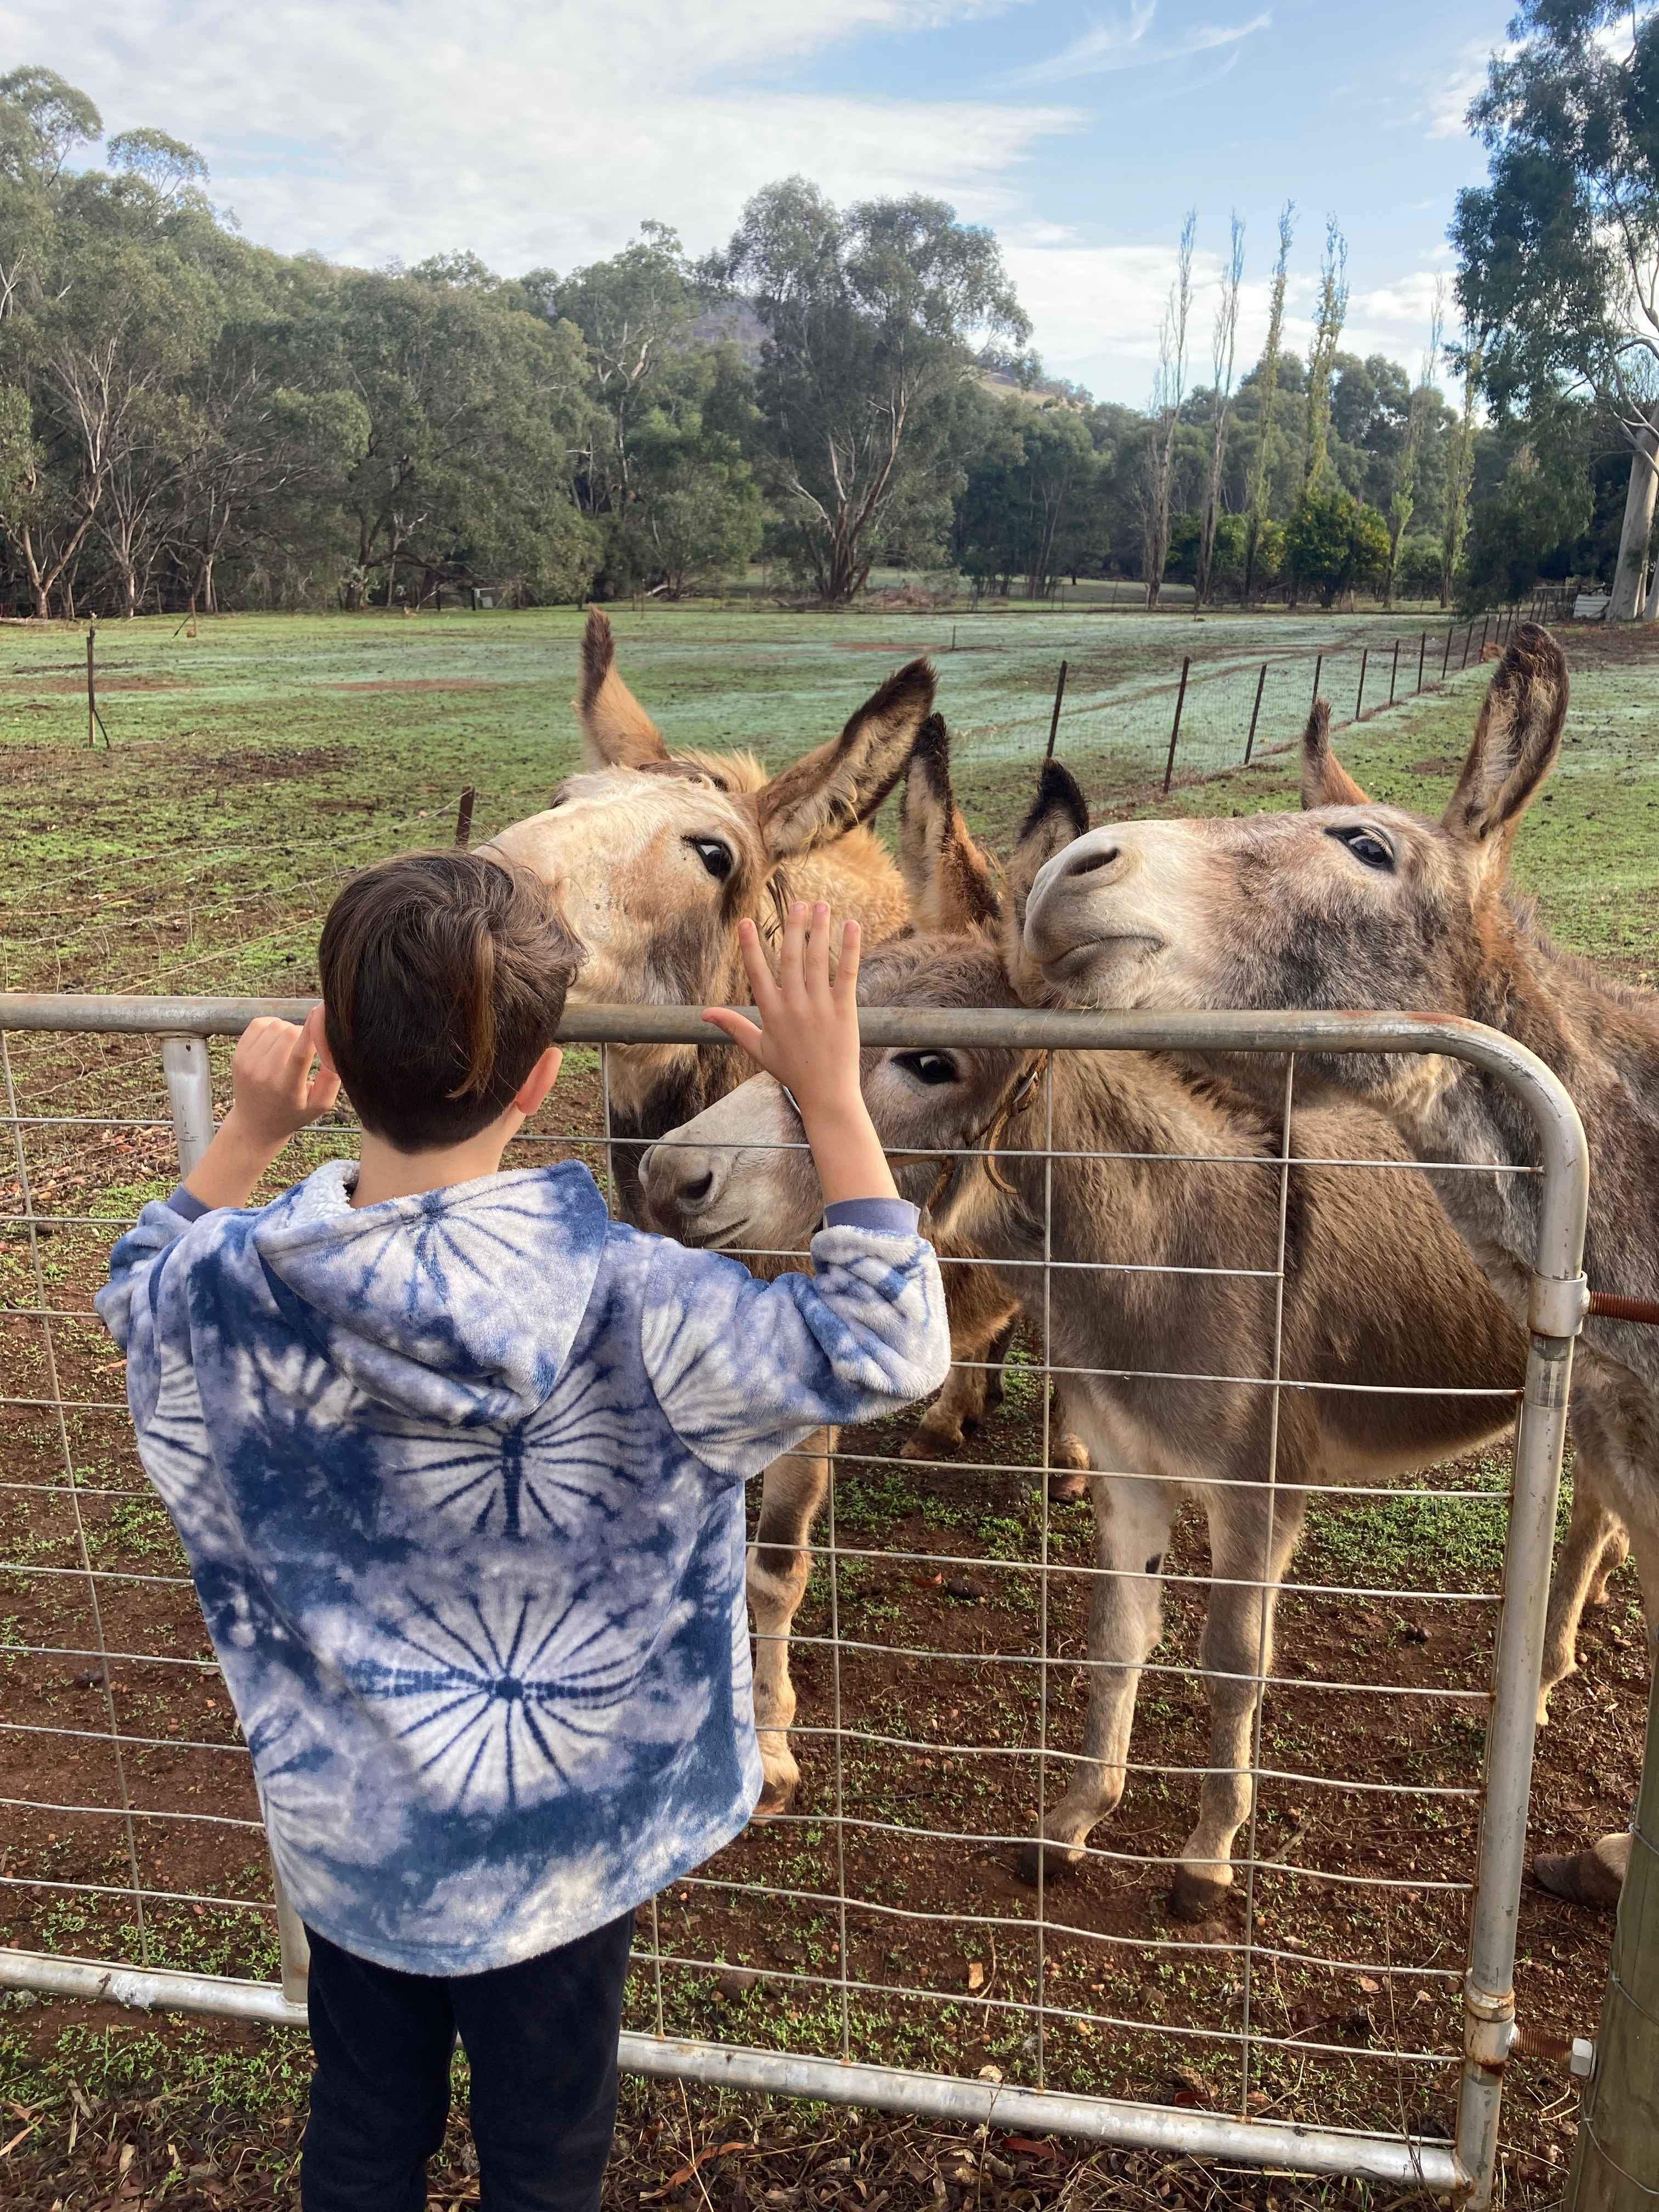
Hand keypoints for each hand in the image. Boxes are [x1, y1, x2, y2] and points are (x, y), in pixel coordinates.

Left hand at [184, 1007, 340, 1211]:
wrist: (255, 1124)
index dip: (312, 1028)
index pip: (300, 1053)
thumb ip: (332, 1078)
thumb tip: (336, 1046)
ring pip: (276, 1025)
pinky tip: (277, 1040)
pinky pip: (259, 1023)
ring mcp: (248, 1063)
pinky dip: (273, 1025)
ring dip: (289, 1029)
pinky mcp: (238, 1054)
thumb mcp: (320, 1104)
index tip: (323, 1010)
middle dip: (304, 1032)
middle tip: (307, 1048)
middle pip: (289, 1033)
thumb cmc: (294, 1113)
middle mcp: (264, 1075)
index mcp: (288, 1089)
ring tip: (292, 1047)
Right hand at [703, 901, 862, 1127]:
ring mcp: (820, 1006)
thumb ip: (733, 1026)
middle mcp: (794, 1005)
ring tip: (821, 905)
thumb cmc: (792, 1070)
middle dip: (792, 927)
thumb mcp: (758, 1049)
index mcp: (771, 1012)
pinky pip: (846, 973)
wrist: (826, 1092)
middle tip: (797, 902)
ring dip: (819, 930)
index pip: (757, 973)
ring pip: (817, 960)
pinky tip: (851, 926)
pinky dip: (849, 948)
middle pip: (790, 958)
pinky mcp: (844, 1009)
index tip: (745, 922)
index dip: (750, 946)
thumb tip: (704, 1014)